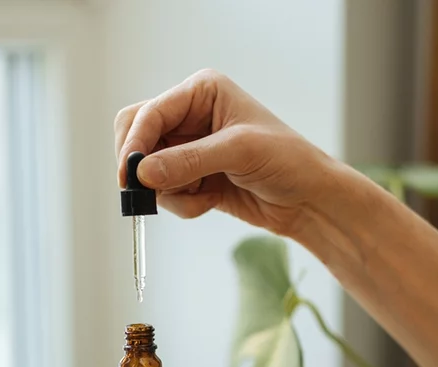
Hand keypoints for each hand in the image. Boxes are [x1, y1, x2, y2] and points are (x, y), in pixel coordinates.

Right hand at [114, 68, 341, 237]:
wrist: (308, 199)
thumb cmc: (287, 160)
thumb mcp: (238, 152)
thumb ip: (188, 161)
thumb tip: (142, 172)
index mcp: (201, 92)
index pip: (149, 113)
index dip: (135, 144)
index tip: (129, 175)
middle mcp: (190, 116)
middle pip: (137, 137)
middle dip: (142, 167)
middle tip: (144, 192)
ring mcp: (189, 148)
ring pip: (149, 171)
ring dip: (169, 191)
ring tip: (201, 197)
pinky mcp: (192, 177)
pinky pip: (166, 192)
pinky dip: (182, 203)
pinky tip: (210, 202)